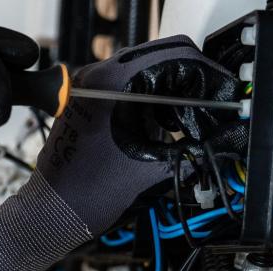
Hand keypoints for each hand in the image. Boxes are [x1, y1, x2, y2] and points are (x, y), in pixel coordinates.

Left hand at [0, 36, 237, 270]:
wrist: (51, 213)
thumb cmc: (84, 195)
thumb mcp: (147, 170)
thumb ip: (186, 151)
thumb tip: (216, 140)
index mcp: (111, 83)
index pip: (174, 54)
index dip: (205, 73)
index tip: (221, 92)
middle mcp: (96, 78)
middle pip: (160, 60)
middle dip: (190, 84)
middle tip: (208, 110)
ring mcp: (89, 88)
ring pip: (145, 74)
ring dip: (171, 95)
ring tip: (187, 124)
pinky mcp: (87, 103)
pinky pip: (128, 90)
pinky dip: (150, 104)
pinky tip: (163, 129)